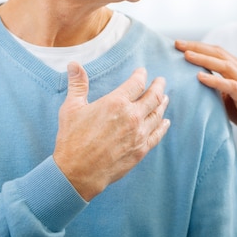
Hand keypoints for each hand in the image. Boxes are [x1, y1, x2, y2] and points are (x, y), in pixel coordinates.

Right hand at [53, 62, 169, 200]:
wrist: (77, 172)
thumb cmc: (72, 139)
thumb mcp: (71, 108)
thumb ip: (77, 84)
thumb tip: (74, 64)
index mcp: (116, 103)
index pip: (136, 83)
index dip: (141, 75)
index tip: (142, 71)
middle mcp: (131, 116)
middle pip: (153, 96)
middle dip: (158, 85)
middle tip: (161, 80)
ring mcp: (138, 134)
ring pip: (157, 114)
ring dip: (162, 104)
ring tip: (165, 98)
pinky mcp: (141, 150)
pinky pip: (157, 135)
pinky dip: (163, 126)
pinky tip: (165, 122)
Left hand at [175, 40, 236, 144]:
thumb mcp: (229, 95)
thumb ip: (216, 85)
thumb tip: (193, 81)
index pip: (216, 51)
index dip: (198, 45)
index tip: (179, 43)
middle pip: (219, 53)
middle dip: (197, 47)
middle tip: (178, 43)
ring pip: (224, 66)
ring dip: (204, 60)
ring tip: (187, 56)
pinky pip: (230, 86)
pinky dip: (215, 80)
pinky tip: (200, 77)